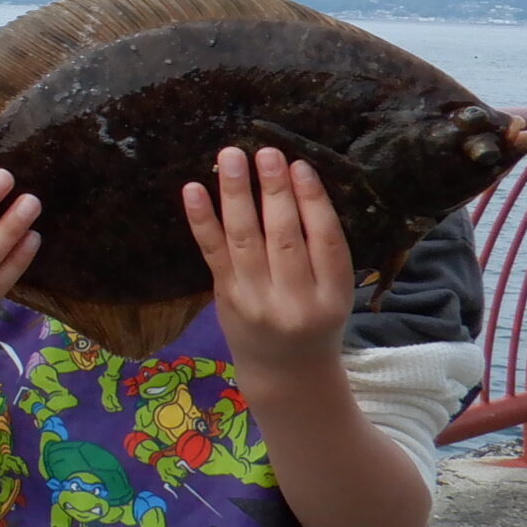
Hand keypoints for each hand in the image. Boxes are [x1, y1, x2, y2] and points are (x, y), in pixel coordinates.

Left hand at [182, 146, 351, 377]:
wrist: (285, 374)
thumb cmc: (313, 322)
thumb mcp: (334, 294)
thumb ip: (322, 251)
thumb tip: (296, 182)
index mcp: (334, 296)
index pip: (327, 241)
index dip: (313, 201)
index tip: (301, 165)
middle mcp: (296, 300)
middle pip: (284, 236)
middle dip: (274, 190)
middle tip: (266, 151)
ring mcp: (257, 300)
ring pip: (245, 239)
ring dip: (236, 193)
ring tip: (231, 157)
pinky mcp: (226, 297)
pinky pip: (213, 252)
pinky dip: (201, 220)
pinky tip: (193, 190)